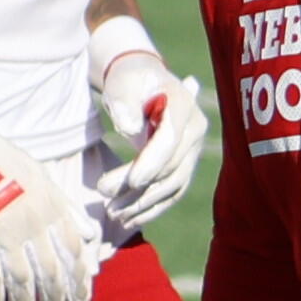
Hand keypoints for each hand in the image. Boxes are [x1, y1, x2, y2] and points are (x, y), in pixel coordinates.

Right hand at [0, 90, 100, 300]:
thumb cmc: (4, 162)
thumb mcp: (44, 178)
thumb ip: (67, 209)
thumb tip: (89, 235)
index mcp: (52, 207)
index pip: (73, 251)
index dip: (79, 280)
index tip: (80, 299)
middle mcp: (34, 223)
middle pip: (51, 272)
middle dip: (55, 299)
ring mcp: (6, 233)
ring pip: (23, 281)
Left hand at [91, 17, 209, 238]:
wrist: (142, 81)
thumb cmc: (129, 81)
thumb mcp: (123, 84)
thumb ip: (125, 103)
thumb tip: (131, 129)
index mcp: (184, 104)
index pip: (170, 140)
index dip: (152, 163)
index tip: (129, 182)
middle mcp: (195, 129)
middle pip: (171, 167)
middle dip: (138, 188)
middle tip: (105, 197)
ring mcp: (192, 150)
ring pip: (171, 185)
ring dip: (142, 203)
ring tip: (111, 212)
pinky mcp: (184, 165)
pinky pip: (171, 192)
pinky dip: (151, 208)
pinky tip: (128, 219)